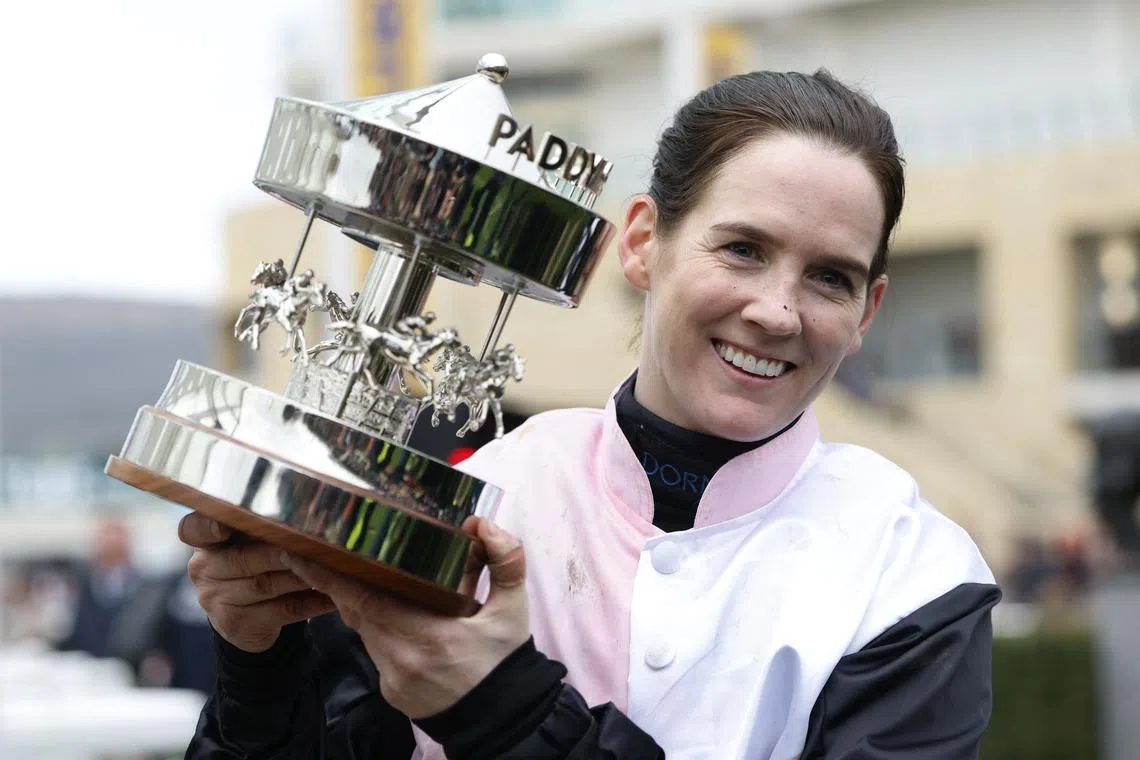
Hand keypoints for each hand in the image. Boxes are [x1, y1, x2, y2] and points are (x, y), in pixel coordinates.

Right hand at [179, 513, 335, 652]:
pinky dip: (312, 601)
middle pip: (244, 558)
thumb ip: (262, 525)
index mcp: (205, 543)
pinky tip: (333, 595)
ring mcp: (216, 600)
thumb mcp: (249, 542)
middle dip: (284, 550)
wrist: (247, 618)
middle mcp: (203, 570)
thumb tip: (307, 506)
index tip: (225, 526)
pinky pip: (283, 610)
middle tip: (315, 541)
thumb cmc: (254, 564)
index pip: (193, 529)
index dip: (208, 526)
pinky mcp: (236, 625)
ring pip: (267, 584)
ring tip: (331, 565)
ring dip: (302, 574)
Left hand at [282, 516, 528, 718]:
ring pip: (362, 629)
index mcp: (430, 634)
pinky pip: (374, 650)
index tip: (307, 553)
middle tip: (321, 551)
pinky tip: (386, 613)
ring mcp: (392, 677)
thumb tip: (482, 524)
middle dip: (338, 581)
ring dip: (358, 603)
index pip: (365, 598)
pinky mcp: (390, 690)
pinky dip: (375, 628)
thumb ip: (505, 562)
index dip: (333, 576)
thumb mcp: (513, 610)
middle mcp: (402, 657)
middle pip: (356, 610)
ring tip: (351, 574)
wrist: (501, 717)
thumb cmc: (504, 660)